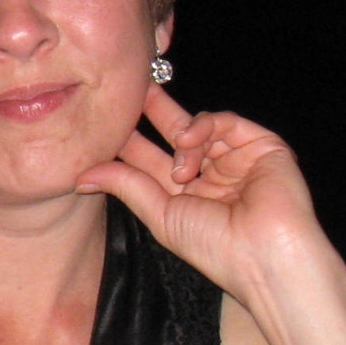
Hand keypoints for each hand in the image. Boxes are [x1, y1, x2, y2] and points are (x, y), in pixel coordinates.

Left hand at [76, 86, 328, 302]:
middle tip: (128, 88)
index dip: (127, 140)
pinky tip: (189, 140)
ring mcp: (235, 158)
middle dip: (150, 111)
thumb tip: (80, 176)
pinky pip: (226, 122)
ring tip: (180, 165)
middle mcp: (209, 173)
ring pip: (198, 126)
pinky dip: (204, 125)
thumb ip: (125, 185)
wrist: (265, 256)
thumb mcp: (159, 215)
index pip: (150, 158)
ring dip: (181, 137)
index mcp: (183, 193)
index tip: (101, 123)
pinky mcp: (261, 145)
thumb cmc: (213, 245)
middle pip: (173, 132)